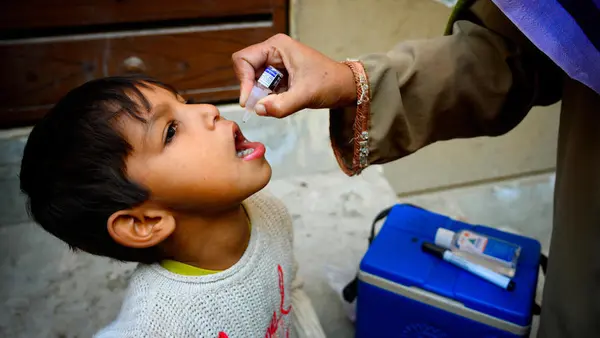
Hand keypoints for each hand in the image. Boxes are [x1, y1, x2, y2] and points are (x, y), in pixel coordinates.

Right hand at [232, 34, 356, 117]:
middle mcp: (273, 52)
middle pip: (247, 71)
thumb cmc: (330, 83)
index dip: (243, 81)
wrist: (346, 88)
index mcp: (277, 46)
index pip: (244, 59)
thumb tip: (257, 110)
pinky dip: (268, 98)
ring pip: (255, 82)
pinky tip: (282, 102)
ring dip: (261, 96)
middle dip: (253, 90)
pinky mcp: (280, 75)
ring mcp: (276, 63)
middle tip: (264, 106)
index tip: (250, 101)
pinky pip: (264, 88)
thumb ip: (281, 105)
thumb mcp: (305, 95)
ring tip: (278, 103)